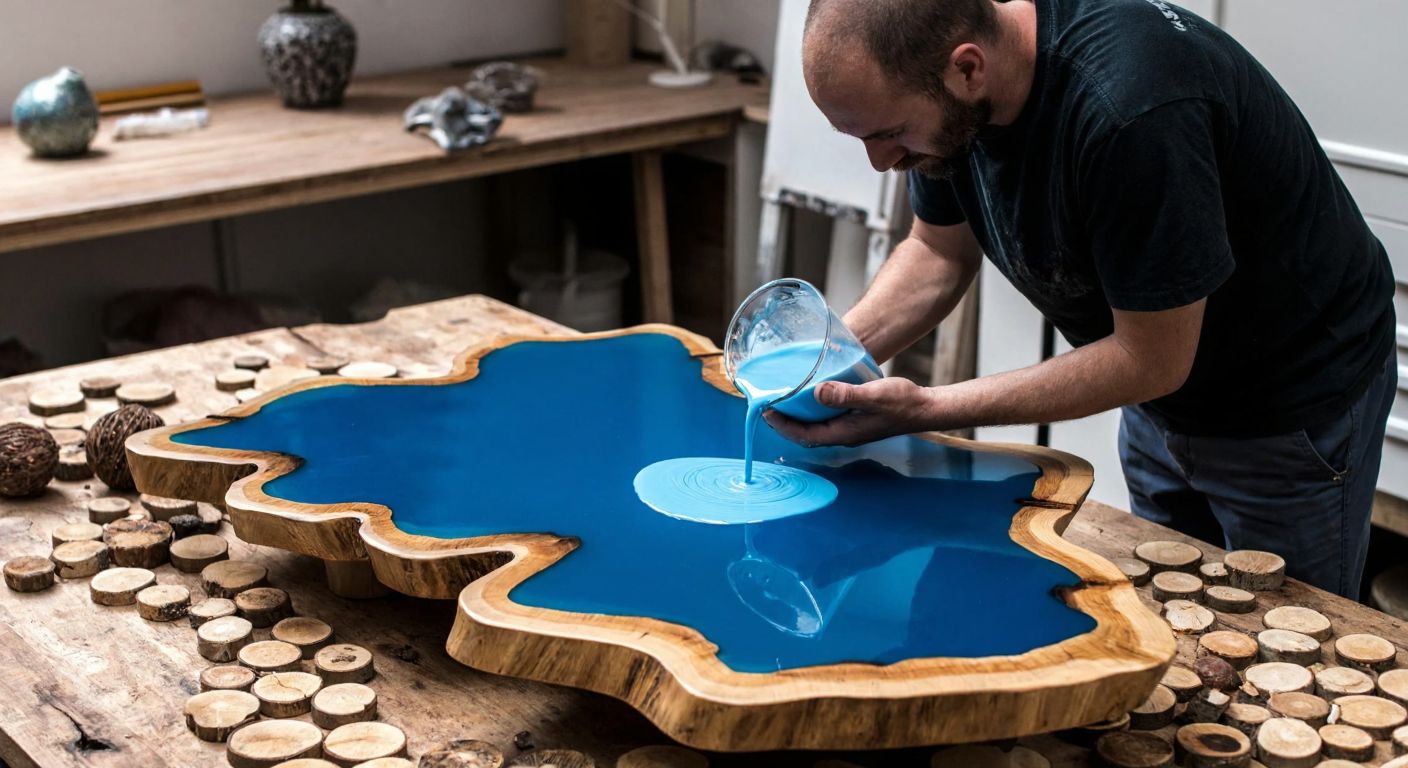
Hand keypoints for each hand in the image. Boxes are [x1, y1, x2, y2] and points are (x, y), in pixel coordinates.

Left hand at [764, 377, 937, 447]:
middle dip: (783, 422)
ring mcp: (848, 428)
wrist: (924, 407)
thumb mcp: (873, 395)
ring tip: (780, 399)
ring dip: (795, 416)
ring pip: (813, 426)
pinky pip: (824, 418)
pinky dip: (810, 410)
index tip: (765, 410)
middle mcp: (842, 434)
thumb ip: (846, 395)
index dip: (782, 425)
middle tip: (765, 404)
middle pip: (803, 433)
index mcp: (843, 433)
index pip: (803, 435)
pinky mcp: (853, 419)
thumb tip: (817, 391)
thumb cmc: (902, 402)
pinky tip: (807, 395)